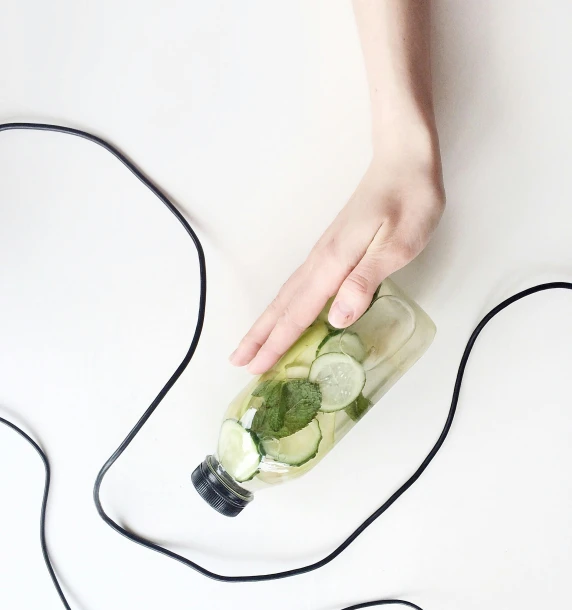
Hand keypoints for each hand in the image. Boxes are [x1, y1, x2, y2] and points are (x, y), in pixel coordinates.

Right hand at [230, 137, 444, 374]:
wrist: (403, 159)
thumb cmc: (408, 200)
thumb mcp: (397, 245)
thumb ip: (364, 281)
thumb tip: (336, 318)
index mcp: (333, 263)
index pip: (298, 312)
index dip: (277, 342)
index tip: (256, 367)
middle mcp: (320, 260)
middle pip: (282, 305)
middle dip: (259, 336)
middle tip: (239, 362)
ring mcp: (322, 254)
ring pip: (286, 295)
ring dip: (266, 322)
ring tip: (251, 345)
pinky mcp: (330, 250)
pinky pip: (298, 287)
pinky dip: (284, 306)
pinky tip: (284, 314)